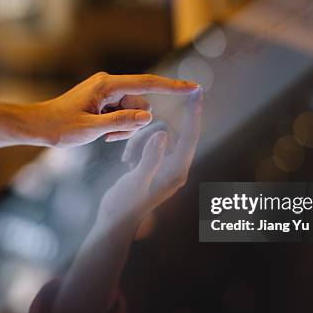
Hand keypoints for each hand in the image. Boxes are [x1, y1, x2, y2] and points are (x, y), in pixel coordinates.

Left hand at [29, 72, 198, 147]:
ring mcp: (107, 92)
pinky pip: (122, 114)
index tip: (194, 87)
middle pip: (140, 104)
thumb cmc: (60, 127)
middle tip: (108, 135)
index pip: (147, 84)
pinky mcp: (104, 100)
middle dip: (132, 122)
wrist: (38, 126)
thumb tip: (149, 116)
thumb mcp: (91, 129)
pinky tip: (101, 133)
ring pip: (132, 112)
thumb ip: (121, 122)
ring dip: (123, 127)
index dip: (172, 86)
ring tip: (102, 135)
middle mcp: (109, 85)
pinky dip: (117, 126)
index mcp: (107, 86)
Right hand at [98, 88, 202, 227]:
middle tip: (130, 155)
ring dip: (139, 140)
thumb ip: (151, 158)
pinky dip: (137, 146)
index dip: (194, 112)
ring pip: (158, 135)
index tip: (197, 90)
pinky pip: (150, 143)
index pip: (190, 136)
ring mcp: (166, 166)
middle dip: (149, 134)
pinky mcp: (155, 165)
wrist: (115, 221)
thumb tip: (162, 134)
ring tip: (126, 160)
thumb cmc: (125, 205)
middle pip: (171, 133)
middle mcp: (176, 167)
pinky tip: (126, 162)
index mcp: (177, 171)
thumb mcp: (136, 181)